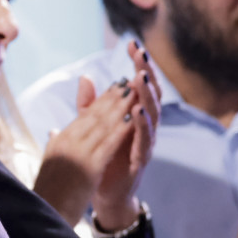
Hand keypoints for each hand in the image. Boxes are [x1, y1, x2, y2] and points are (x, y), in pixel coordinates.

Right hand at [33, 74, 138, 225]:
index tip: (117, 87)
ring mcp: (77, 154)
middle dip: (113, 97)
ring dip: (120, 107)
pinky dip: (121, 129)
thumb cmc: (48, 193)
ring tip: (135, 92)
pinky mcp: (88, 167)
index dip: (102, 100)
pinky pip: (108, 144)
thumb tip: (55, 129)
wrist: (44, 215)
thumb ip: (55, 143)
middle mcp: (67, 142)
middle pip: (94, 115)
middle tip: (130, 81)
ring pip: (103, 125)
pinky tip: (133, 118)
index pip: (84, 116)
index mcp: (60, 141)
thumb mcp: (50, 162)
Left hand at [93, 40, 161, 228]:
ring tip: (140, 77)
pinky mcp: (141, 158)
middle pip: (151, 94)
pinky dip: (141, 124)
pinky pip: (145, 139)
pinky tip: (137, 110)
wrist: (101, 193)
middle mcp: (144, 126)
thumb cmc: (102, 157)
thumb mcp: (93, 126)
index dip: (137, 65)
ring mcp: (145, 142)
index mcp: (134, 115)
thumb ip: (90, 104)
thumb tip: (85, 77)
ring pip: (153, 114)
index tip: (132, 44)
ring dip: (146, 95)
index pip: (138, 84)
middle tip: (141, 54)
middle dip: (146, 73)